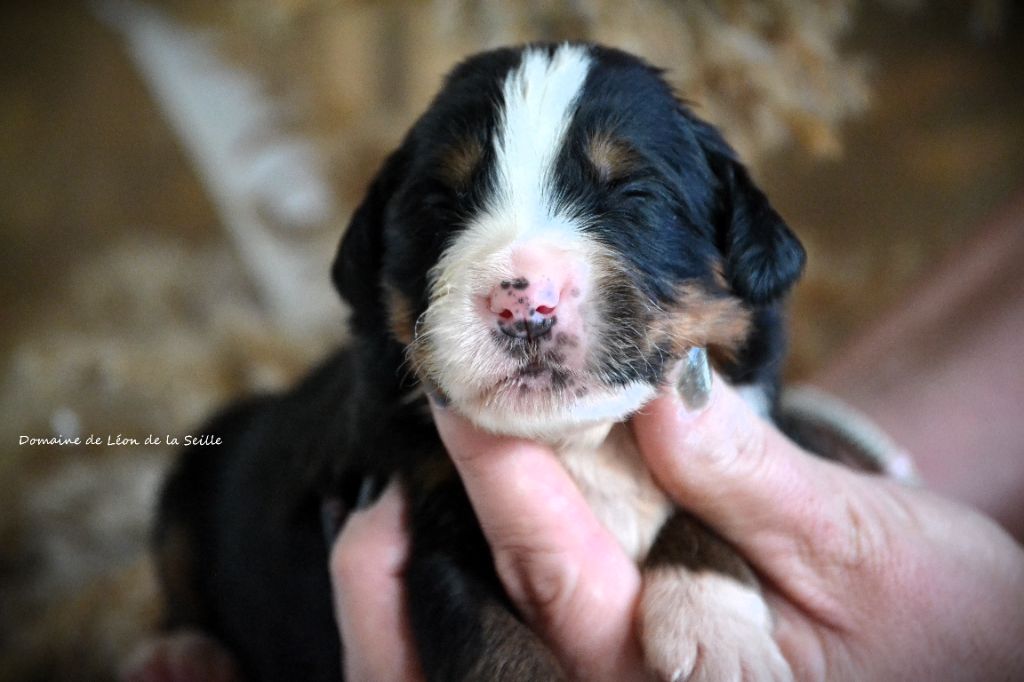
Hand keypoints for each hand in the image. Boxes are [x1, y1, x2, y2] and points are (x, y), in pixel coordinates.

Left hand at [330, 377, 1023, 679]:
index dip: (504, 473)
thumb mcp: (855, 542)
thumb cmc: (938, 618)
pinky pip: (515, 639)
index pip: (564, 571)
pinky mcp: (620, 666)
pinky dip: (453, 592)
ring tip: (377, 495)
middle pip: (495, 619)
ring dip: (410, 575)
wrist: (964, 652)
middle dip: (429, 523)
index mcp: (690, 673)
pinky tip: (418, 534)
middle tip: (402, 422)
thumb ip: (747, 478)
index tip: (461, 385)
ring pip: (478, 649)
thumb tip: (658, 388)